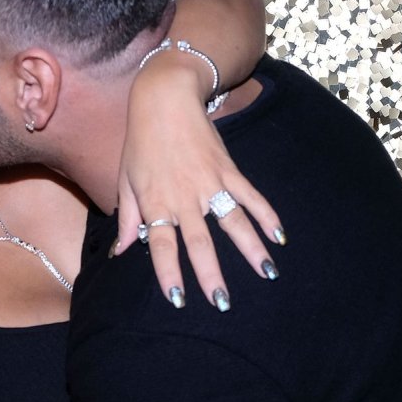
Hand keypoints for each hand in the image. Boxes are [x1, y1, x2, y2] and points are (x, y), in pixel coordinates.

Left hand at [116, 58, 283, 307]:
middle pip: (200, 243)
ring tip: (267, 273)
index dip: (170, 274)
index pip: (163, 247)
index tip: (179, 300)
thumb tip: (122, 252)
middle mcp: (185, 197)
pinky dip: (267, 215)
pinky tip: (279, 237)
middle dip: (212, 274)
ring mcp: (210, 183)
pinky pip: (251, 196)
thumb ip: (128, 219)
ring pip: (233, 222)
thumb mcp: (126, 181)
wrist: (164, 100)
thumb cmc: (140, 143)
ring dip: (251, 249)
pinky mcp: (228, 169)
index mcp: (156, 203)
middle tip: (223, 302)